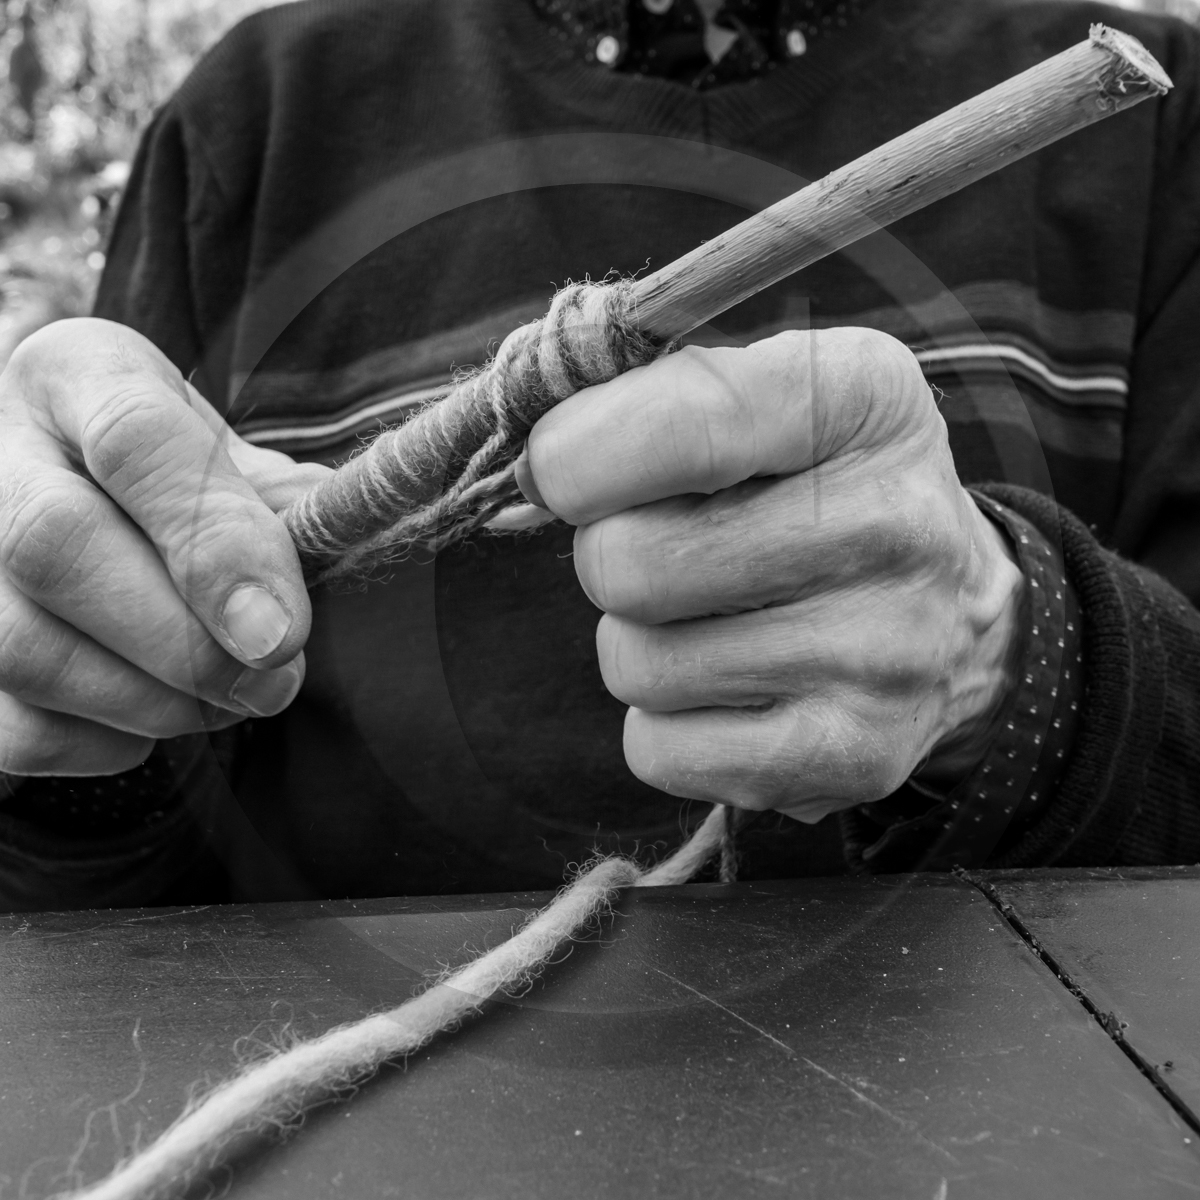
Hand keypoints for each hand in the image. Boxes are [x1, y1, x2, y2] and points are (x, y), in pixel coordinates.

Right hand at [0, 318, 330, 776]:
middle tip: (271, 681)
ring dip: (151, 702)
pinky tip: (148, 722)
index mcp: (80, 374)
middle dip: (187, 644)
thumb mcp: (224, 450)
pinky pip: (12, 726)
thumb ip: (279, 498)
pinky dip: (99, 744)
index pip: (134, 438)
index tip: (281, 633)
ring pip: (25, 649)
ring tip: (222, 700)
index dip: (215, 543)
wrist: (57, 472)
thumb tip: (331, 557)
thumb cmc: (164, 470)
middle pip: (58, 548)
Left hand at [521, 328, 1024, 822]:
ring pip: (635, 663)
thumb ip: (637, 407)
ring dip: (638, 643)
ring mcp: (882, 651)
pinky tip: (724, 689)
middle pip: (628, 562)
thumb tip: (520, 488)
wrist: (949, 615)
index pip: (684, 423)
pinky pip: (659, 750)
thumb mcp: (763, 399)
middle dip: (609, 558)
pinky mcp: (856, 755)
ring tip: (708, 621)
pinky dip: (663, 724)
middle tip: (663, 551)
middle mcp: (893, 522)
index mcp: (864, 398)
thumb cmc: (814, 488)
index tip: (557, 469)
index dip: (576, 454)